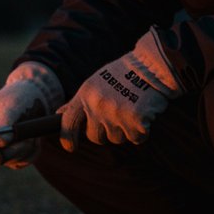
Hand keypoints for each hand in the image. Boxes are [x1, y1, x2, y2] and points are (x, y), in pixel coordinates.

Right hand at [0, 62, 63, 168]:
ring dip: (25, 150)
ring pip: (11, 161)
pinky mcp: (15, 151)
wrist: (37, 93)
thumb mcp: (12, 107)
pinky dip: (32, 152)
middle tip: (28, 141)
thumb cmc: (21, 95)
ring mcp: (1, 146)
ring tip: (33, 135)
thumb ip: (3, 124)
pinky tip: (35, 139)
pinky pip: (23, 161)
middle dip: (12, 152)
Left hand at [58, 28, 183, 150]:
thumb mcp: (95, 83)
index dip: (67, 138)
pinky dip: (142, 131)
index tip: (70, 148)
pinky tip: (145, 114)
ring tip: (132, 110)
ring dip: (126, 130)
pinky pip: (137, 138)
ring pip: (117, 139)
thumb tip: (59, 113)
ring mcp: (115, 114)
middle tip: (117, 119)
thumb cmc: (123, 74)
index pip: (68, 122)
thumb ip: (80, 101)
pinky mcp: (135, 121)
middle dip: (105, 133)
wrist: (153, 65)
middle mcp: (97, 106)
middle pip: (95, 137)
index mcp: (85, 95)